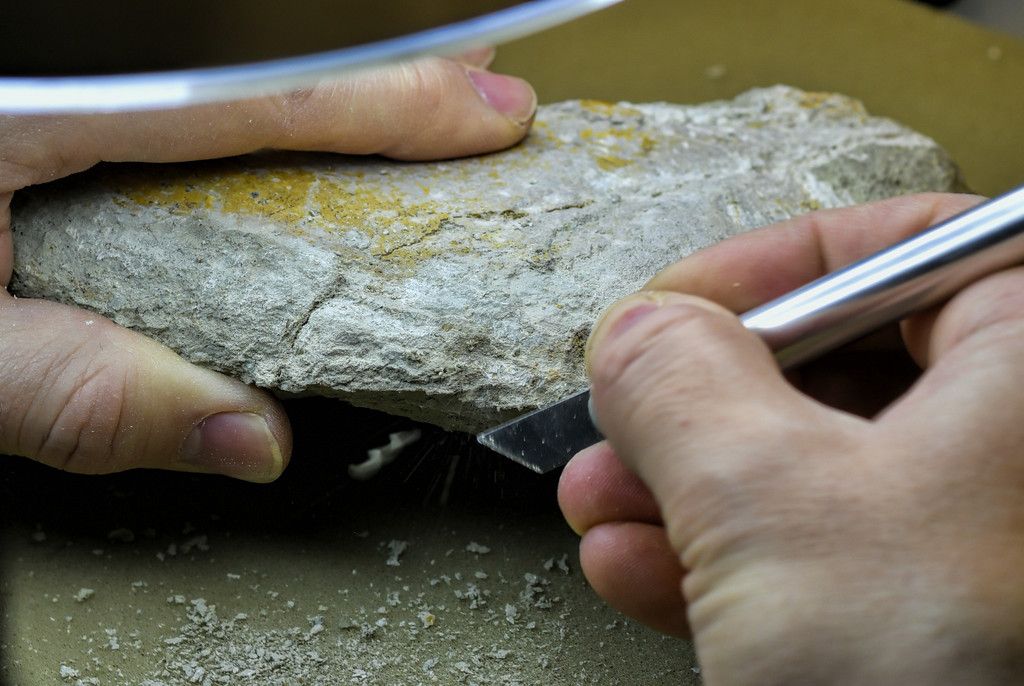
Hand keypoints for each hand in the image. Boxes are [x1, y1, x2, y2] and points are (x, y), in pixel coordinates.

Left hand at [0, 50, 535, 480]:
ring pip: (222, 55)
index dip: (391, 98)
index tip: (492, 114)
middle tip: (481, 84)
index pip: (258, 91)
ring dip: (323, 73)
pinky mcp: (49, 89)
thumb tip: (249, 436)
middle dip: (383, 64)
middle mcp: (62, 67)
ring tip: (409, 89)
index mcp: (38, 105)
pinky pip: (170, 78)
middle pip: (255, 51)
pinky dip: (252, 91)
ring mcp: (63, 71)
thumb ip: (88, 398)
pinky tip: (287, 115)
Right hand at [559, 193, 1023, 682]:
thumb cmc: (939, 683)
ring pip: (816, 473)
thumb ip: (680, 380)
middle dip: (703, 397)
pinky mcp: (935, 627)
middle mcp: (1022, 451)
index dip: (774, 265)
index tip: (675, 304)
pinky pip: (821, 562)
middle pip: (845, 367)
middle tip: (622, 411)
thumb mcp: (767, 500)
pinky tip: (636, 567)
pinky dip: (719, 559)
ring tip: (600, 498)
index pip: (912, 248)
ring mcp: (980, 545)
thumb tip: (640, 331)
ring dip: (686, 483)